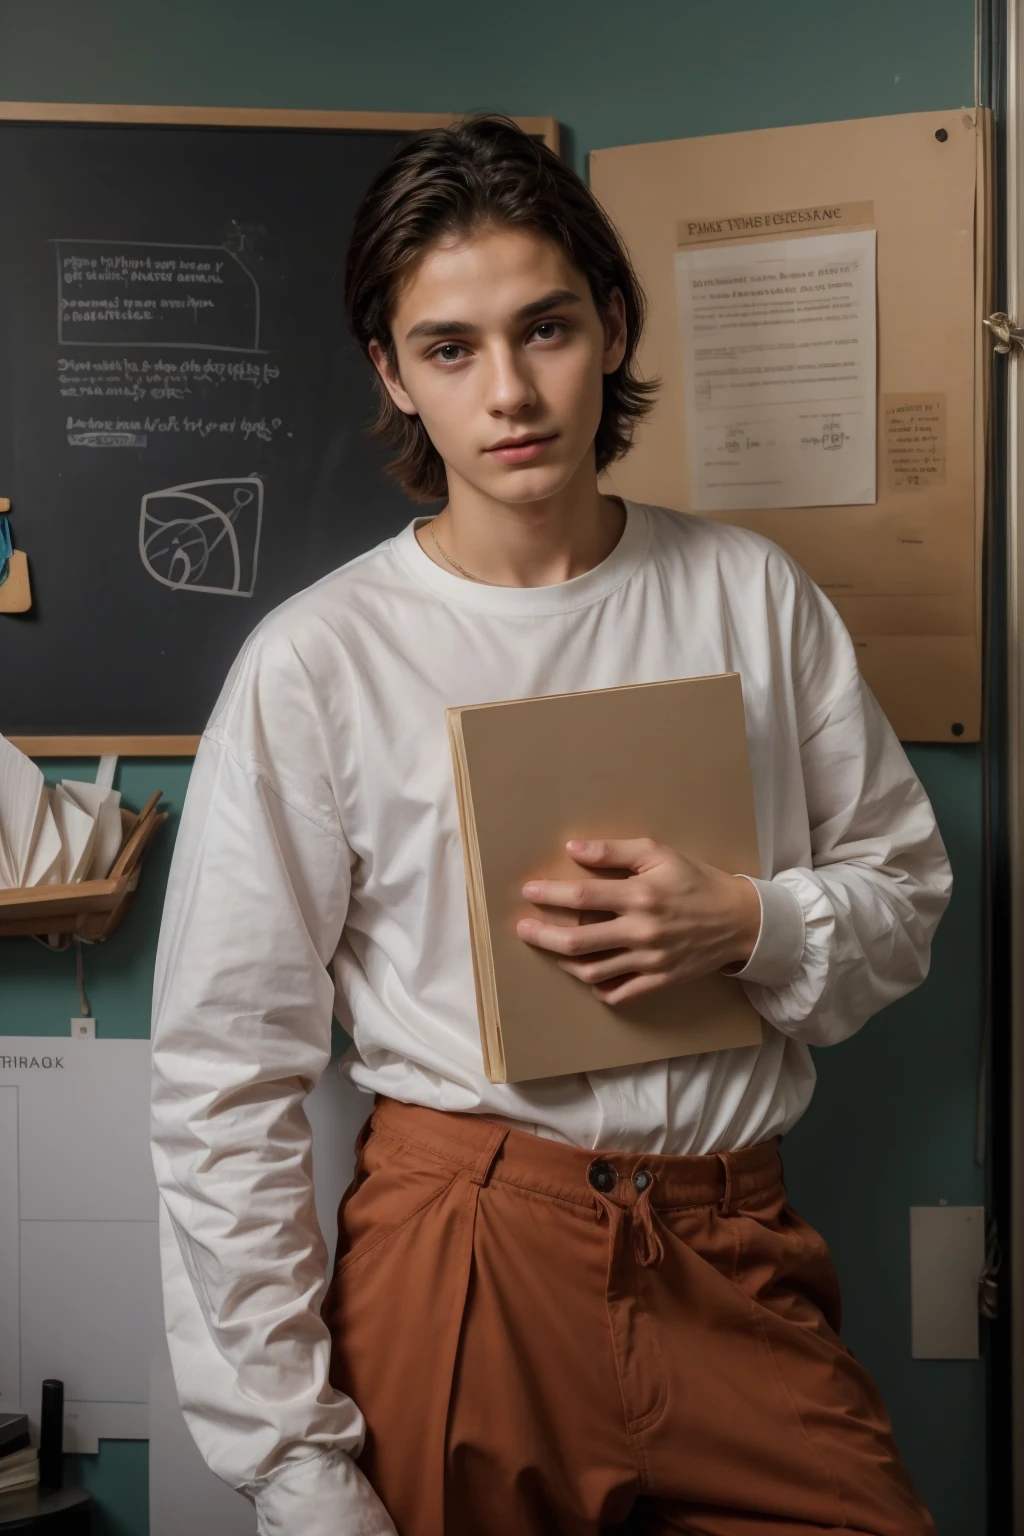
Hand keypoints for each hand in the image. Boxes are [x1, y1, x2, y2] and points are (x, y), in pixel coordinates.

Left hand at [516, 838, 761, 1006]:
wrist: (738, 919)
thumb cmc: (695, 880)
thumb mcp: (659, 854)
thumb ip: (614, 851)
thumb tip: (573, 848)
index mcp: (640, 895)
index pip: (583, 895)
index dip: (550, 894)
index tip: (528, 892)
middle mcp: (642, 930)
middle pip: (579, 941)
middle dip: (544, 936)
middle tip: (524, 929)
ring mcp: (650, 959)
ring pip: (593, 970)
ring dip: (565, 963)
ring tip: (552, 951)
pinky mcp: (659, 980)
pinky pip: (619, 993)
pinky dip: (597, 988)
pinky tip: (588, 975)